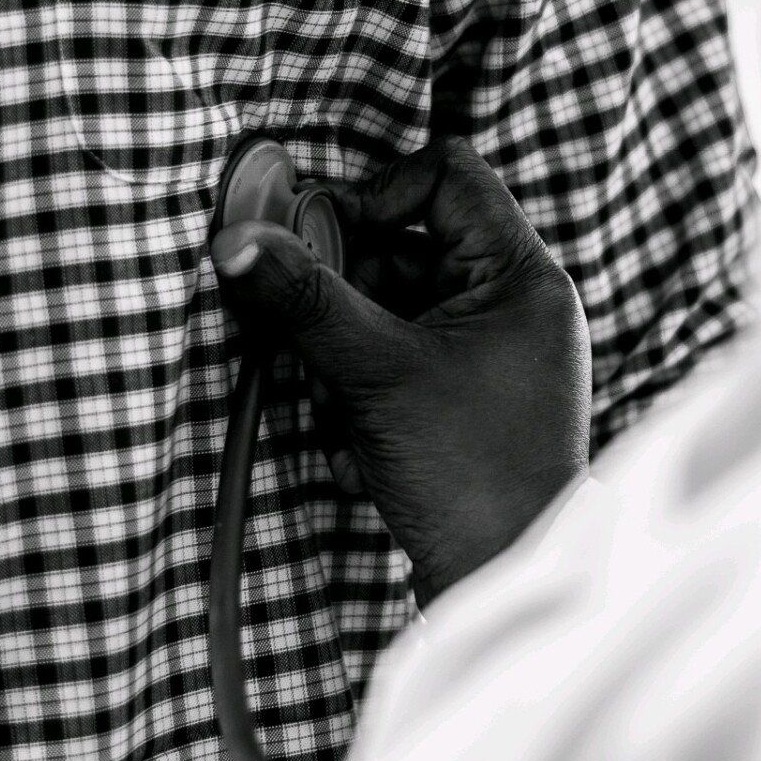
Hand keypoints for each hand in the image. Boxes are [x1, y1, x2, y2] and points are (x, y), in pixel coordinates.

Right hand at [212, 138, 591, 603]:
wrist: (503, 585)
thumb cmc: (469, 476)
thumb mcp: (376, 374)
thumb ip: (307, 300)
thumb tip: (238, 240)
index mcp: (522, 276)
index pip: (449, 174)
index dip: (376, 191)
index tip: (319, 236)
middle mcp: (513, 304)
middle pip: (404, 242)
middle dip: (343, 285)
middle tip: (306, 326)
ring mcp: (486, 354)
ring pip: (387, 306)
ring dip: (342, 346)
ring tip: (337, 403)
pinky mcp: (458, 399)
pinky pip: (391, 359)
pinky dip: (358, 390)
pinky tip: (354, 445)